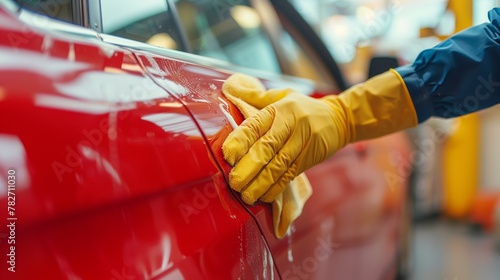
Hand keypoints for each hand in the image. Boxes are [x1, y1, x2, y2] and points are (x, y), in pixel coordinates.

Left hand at [223, 91, 347, 204]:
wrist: (339, 118)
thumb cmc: (301, 107)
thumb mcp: (281, 95)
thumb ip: (255, 95)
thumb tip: (229, 88)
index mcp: (278, 109)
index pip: (255, 124)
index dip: (240, 140)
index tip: (228, 155)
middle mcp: (290, 124)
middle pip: (266, 148)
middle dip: (248, 167)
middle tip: (234, 182)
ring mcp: (301, 142)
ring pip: (278, 165)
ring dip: (260, 183)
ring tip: (246, 195)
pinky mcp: (309, 158)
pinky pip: (291, 175)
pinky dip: (276, 188)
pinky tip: (264, 196)